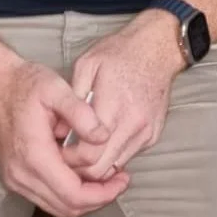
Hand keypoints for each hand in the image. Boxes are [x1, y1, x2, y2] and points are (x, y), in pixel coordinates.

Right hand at [0, 57, 129, 216]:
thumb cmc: (23, 83)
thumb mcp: (56, 88)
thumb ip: (81, 113)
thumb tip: (104, 137)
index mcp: (33, 155)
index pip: (73, 194)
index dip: (102, 194)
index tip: (122, 180)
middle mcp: (21, 175)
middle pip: (67, 208)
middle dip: (98, 199)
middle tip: (120, 180)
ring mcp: (15, 179)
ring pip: (57, 207)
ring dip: (84, 199)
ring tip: (107, 178)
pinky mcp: (15, 178)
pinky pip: (46, 198)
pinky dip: (68, 193)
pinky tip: (83, 174)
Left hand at [62, 11, 183, 182]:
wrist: (156, 48)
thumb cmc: (120, 53)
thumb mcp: (86, 65)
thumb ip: (72, 100)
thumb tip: (60, 128)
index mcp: (112, 107)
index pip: (89, 153)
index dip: (70, 158)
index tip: (60, 150)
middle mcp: (132, 125)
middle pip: (101, 168)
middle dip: (81, 168)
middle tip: (68, 155)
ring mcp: (145, 133)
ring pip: (115, 167)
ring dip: (98, 163)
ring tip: (84, 147)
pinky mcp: (152, 136)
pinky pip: (127, 156)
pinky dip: (112, 155)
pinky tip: (104, 140)